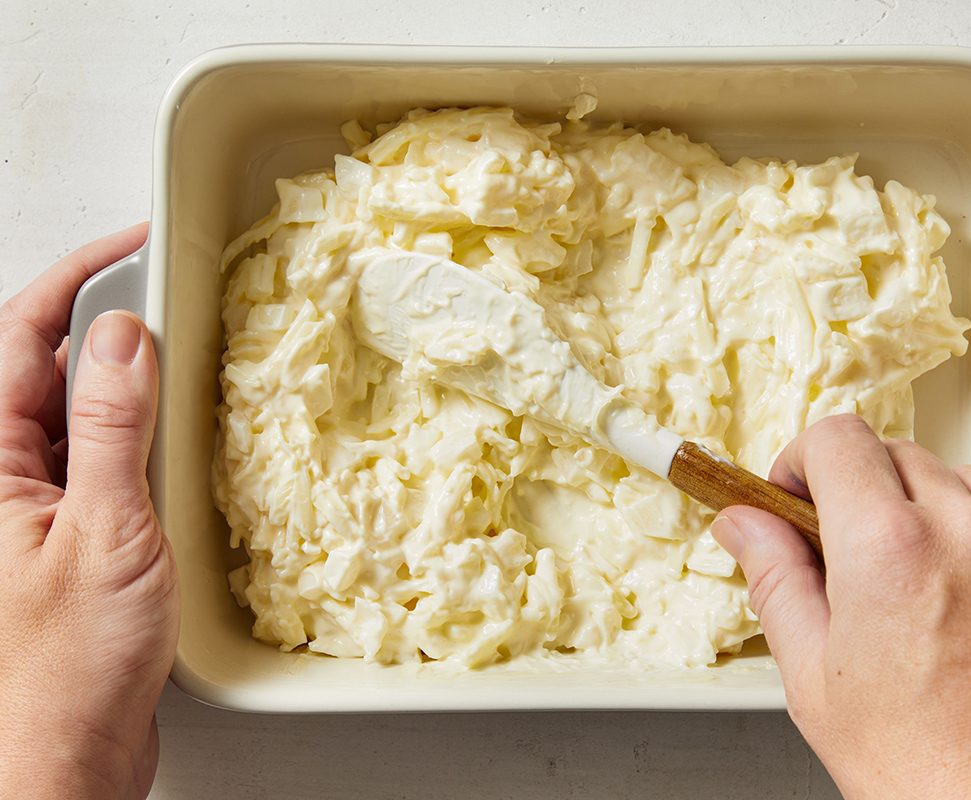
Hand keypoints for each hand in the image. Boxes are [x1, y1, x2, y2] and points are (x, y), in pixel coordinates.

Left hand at [0, 224, 178, 799]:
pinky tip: (181, 439)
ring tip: (190, 357)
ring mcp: (36, 506)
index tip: (136, 241)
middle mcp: (3, 476)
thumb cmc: (65, 668)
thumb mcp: (103, 531)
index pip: (20, 336)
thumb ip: (110, 427)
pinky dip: (142, 435)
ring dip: (131, 379)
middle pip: (49, 365)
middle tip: (178, 292)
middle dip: (108, 319)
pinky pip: (102, 460)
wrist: (62, 761)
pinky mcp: (70, 536)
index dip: (75, 276)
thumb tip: (118, 335)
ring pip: (81, 412)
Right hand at [713, 415, 970, 799]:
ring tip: (934, 596)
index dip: (806, 460)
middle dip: (869, 495)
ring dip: (944, 519)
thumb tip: (746, 526)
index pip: (837, 439)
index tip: (803, 488)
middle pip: (903, 457)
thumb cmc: (925, 778)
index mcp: (888, 549)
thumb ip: (775, 578)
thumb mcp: (815, 679)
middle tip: (861, 558)